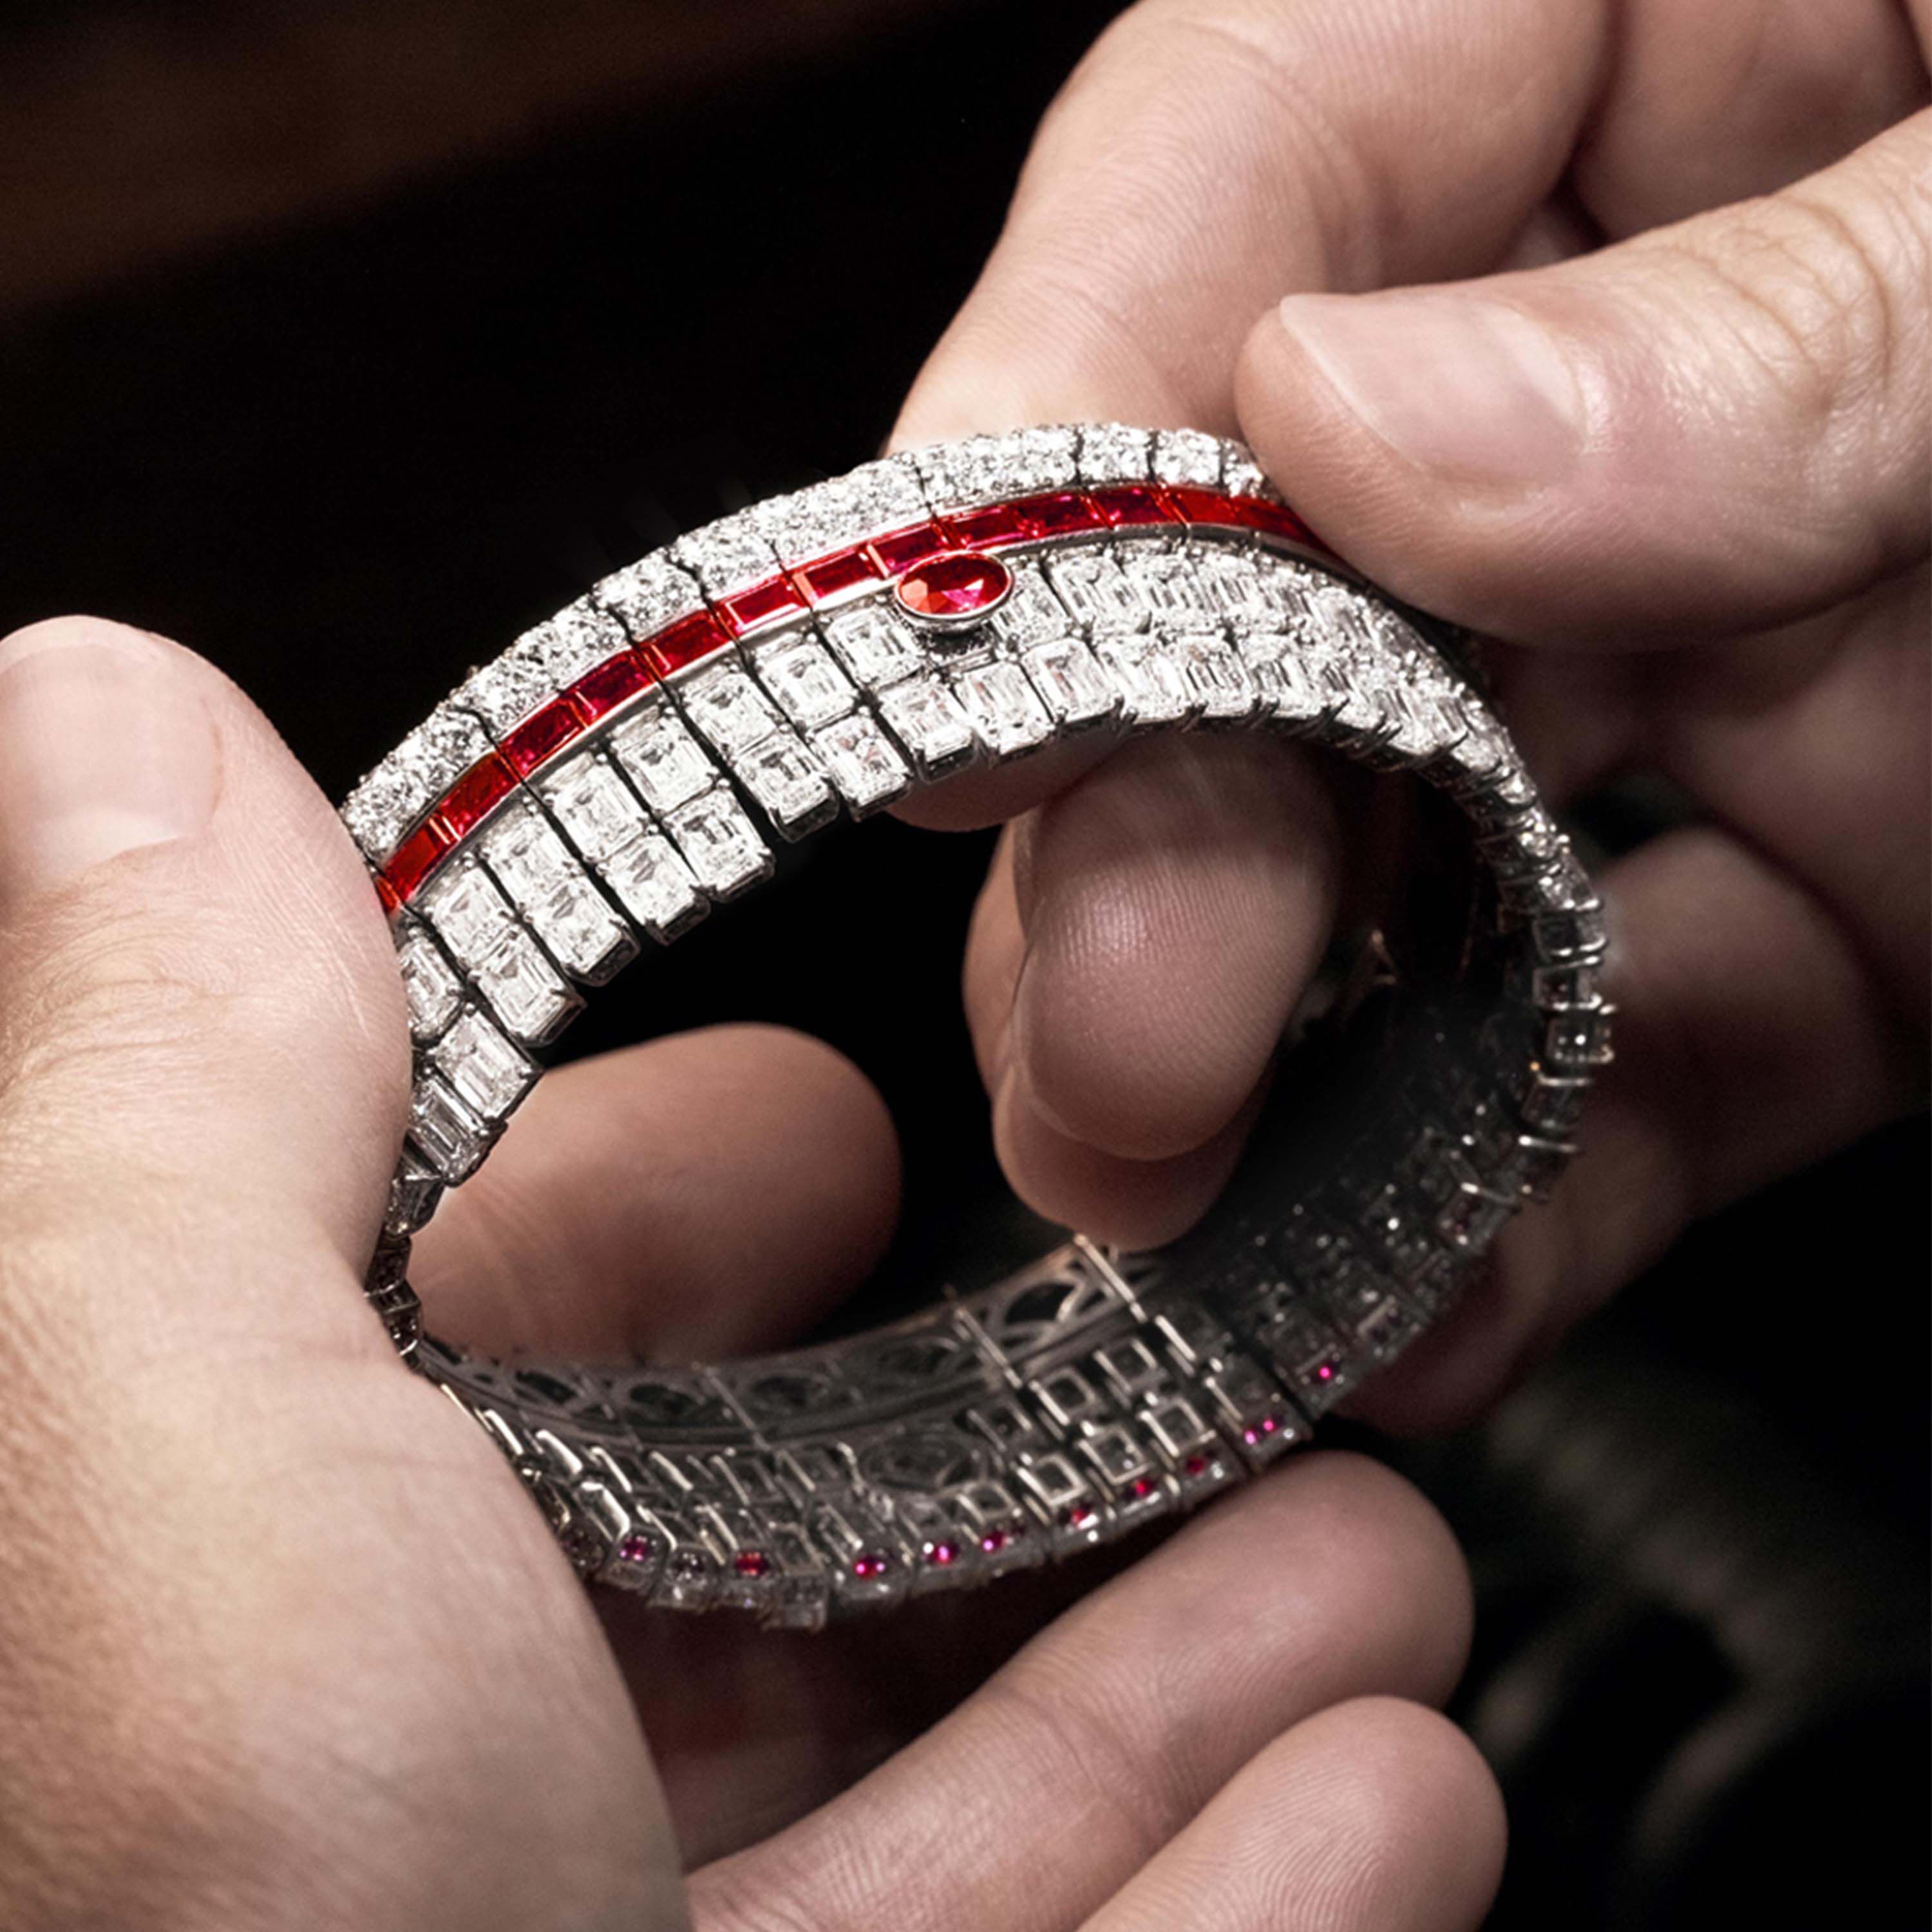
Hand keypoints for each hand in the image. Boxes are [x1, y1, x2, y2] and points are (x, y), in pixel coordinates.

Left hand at [0, 618, 1500, 1927]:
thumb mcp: (147, 1474)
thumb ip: (151, 1084)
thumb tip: (95, 702)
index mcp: (214, 1620)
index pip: (439, 1360)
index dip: (634, 1211)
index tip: (816, 1127)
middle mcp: (359, 1845)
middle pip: (718, 1620)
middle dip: (979, 1463)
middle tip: (1163, 1320)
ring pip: (921, 1837)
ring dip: (1163, 1680)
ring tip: (1355, 1539)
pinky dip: (1229, 1900)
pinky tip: (1380, 1781)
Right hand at [894, 0, 1930, 1429]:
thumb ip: (1800, 306)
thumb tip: (1375, 433)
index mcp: (1664, 5)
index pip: (1243, 160)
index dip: (1058, 422)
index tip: (958, 673)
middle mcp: (1632, 341)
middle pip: (1282, 571)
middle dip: (1161, 825)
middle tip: (1113, 1044)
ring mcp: (1724, 634)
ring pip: (1425, 857)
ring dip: (1302, 1072)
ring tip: (1210, 1237)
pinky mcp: (1841, 876)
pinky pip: (1627, 1037)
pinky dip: (1521, 1189)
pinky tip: (1416, 1302)